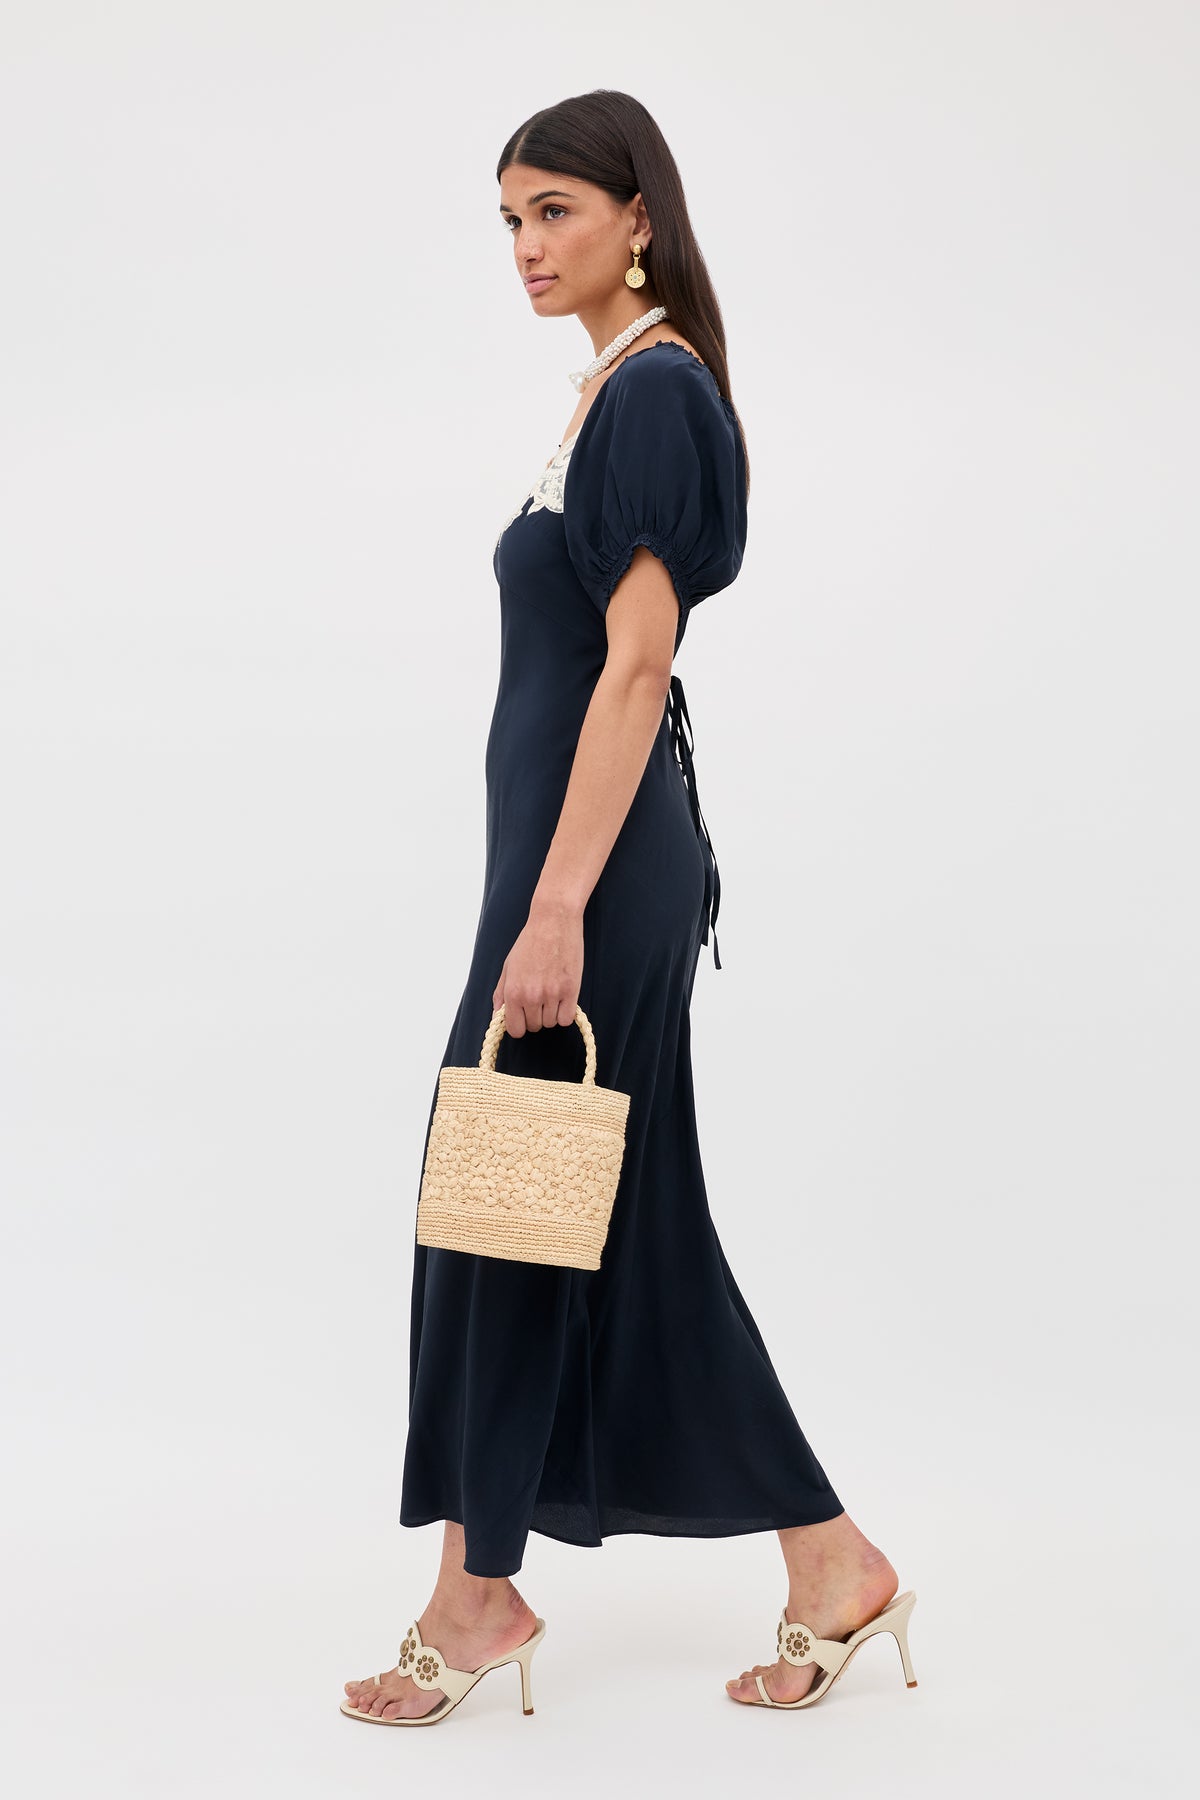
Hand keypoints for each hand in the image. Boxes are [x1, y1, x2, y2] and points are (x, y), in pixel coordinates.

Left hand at [492, 897, 583, 1036]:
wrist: (553, 921)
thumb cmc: (530, 941)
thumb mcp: (508, 967)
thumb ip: (501, 994)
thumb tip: (497, 1016)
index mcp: (513, 992)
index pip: (515, 1030)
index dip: (519, 1025)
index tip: (523, 1017)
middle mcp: (532, 996)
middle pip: (534, 1027)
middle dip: (535, 1017)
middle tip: (538, 999)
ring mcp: (552, 994)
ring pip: (551, 1023)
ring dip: (550, 1013)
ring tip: (551, 993)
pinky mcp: (571, 990)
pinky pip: (566, 1019)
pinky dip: (564, 1013)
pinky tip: (562, 999)